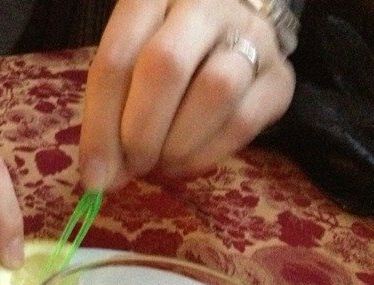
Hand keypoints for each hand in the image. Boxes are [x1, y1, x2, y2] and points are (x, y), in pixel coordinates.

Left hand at [80, 0, 295, 189]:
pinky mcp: (280, 75)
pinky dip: (208, 154)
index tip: (93, 178)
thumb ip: (108, 116)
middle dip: (140, 133)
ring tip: (161, 164)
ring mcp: (252, 34)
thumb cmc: (161, 52)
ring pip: (215, 90)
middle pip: (166, 66)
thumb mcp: (126, 69)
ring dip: (178, 145)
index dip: (100, 126)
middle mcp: (207, 4)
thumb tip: (100, 179)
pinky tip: (188, 162)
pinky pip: (244, 120)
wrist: (230, 37)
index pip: (117, 59)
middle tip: (133, 165)